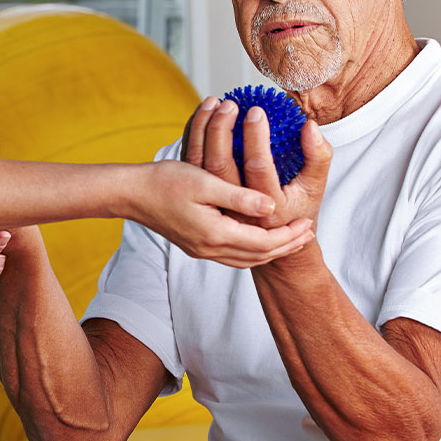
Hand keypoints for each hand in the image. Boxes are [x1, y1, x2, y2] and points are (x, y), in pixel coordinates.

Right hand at [129, 160, 314, 267]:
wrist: (131, 193)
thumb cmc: (165, 181)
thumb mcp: (206, 183)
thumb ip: (240, 197)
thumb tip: (271, 208)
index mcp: (215, 234)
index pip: (263, 244)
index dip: (288, 236)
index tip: (308, 224)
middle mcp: (210, 248)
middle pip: (258, 256)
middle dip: (286, 246)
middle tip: (308, 234)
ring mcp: (201, 250)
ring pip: (246, 259)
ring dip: (271, 250)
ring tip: (291, 238)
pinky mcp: (196, 245)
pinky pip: (233, 256)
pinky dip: (253, 250)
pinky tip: (260, 238)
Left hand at [183, 96, 332, 229]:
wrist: (274, 237)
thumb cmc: (297, 208)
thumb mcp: (315, 185)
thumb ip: (319, 156)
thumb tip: (310, 126)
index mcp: (268, 207)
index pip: (258, 168)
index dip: (256, 138)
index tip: (256, 111)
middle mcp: (238, 210)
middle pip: (221, 166)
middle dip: (222, 130)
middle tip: (231, 104)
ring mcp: (217, 205)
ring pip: (201, 164)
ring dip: (204, 129)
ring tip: (214, 103)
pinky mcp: (206, 197)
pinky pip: (194, 163)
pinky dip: (194, 137)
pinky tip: (203, 114)